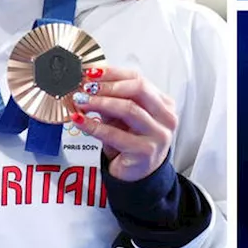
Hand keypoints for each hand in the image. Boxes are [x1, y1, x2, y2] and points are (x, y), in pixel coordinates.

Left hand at [70, 67, 175, 182]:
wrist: (138, 174)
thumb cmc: (132, 142)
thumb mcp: (124, 116)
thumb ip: (112, 98)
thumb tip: (88, 82)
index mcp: (163, 103)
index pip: (138, 79)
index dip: (113, 73)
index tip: (91, 73)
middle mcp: (165, 117)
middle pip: (138, 89)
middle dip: (108, 86)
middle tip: (86, 86)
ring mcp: (158, 134)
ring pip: (129, 109)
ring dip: (100, 102)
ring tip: (82, 100)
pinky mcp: (145, 151)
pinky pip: (115, 134)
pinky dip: (94, 126)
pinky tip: (81, 121)